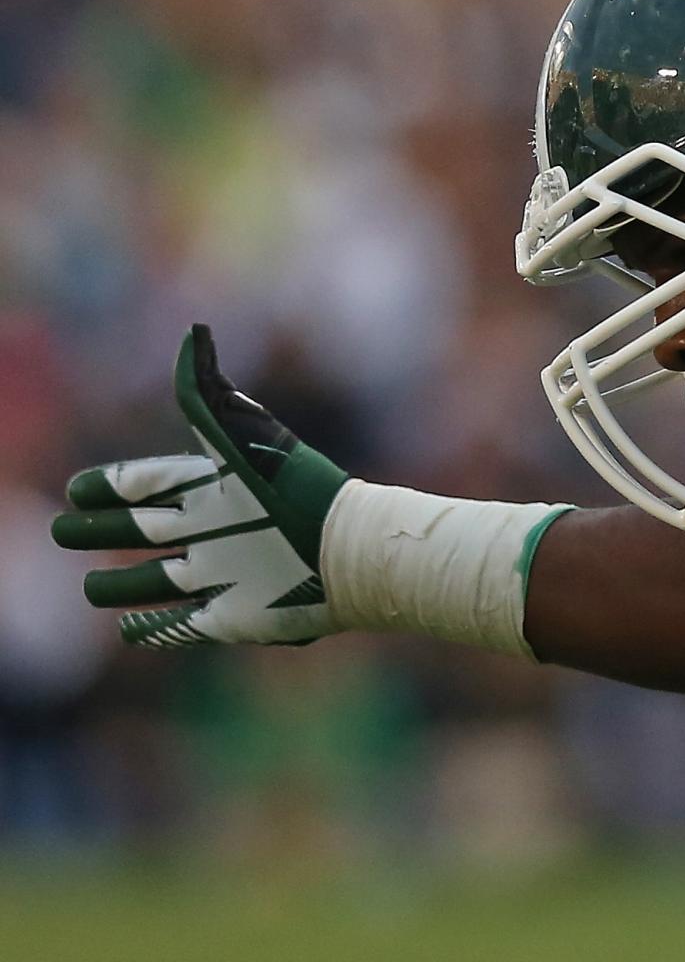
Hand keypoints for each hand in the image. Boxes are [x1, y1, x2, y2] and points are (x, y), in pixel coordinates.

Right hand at [52, 326, 353, 646]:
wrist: (346, 551)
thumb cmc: (293, 487)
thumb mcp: (240, 434)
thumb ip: (205, 390)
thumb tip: (192, 331)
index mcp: (213, 489)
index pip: (149, 484)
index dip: (112, 486)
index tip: (77, 489)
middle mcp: (214, 531)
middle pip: (142, 531)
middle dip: (102, 530)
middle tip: (62, 530)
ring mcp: (221, 575)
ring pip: (156, 581)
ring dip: (121, 586)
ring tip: (88, 587)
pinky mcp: (232, 616)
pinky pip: (183, 626)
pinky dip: (153, 630)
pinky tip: (129, 630)